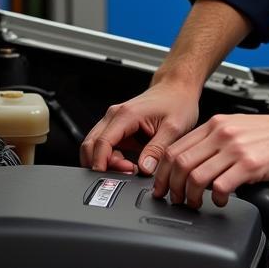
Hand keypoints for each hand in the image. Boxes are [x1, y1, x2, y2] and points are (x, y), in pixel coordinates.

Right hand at [80, 79, 198, 174]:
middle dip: (100, 165)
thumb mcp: (174, 128)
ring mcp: (114, 121)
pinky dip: (110, 158)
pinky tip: (128, 164)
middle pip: (91, 145)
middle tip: (123, 174)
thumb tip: (145, 169)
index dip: (102, 164)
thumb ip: (157, 149)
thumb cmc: (177, 102)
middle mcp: (115, 115)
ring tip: (129, 169)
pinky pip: (104, 145)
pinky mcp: (118, 127)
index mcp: (126, 115)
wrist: (178, 88)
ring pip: (94, 146)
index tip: (111, 178)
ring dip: (104, 162)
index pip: (101, 143)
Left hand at [152, 110, 268, 208]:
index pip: (176, 147)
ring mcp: (236, 149)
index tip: (163, 186)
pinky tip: (220, 200)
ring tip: (196, 203)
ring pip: (196, 176)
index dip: (163, 172)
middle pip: (180, 163)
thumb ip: (216, 140)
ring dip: (190, 196)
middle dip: (171, 187)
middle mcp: (223, 133)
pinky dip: (215, 198)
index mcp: (217, 124)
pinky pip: (220, 186)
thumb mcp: (239, 127)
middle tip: (175, 199)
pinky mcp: (250, 165)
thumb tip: (195, 161)